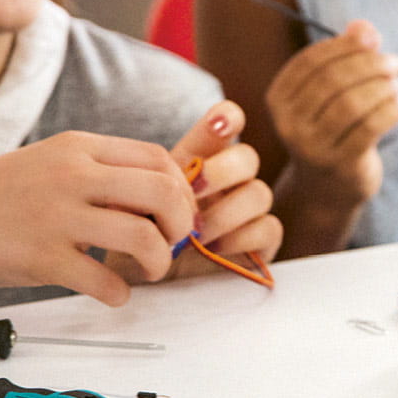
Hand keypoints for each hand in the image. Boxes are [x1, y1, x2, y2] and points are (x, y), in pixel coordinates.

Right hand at [0, 131, 195, 306]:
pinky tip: (111, 293)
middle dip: (181, 223)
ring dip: (159, 261)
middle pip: (162, 192)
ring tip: (148, 271)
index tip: (176, 212)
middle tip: (172, 243)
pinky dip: (119, 293)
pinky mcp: (41, 258)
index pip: (158, 158)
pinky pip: (104, 281)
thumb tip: (150, 196)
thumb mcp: (47, 162)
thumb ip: (95, 172)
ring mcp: (57, 217)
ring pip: (143, 237)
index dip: (180, 189)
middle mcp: (73, 175)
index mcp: (77, 147)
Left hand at [114, 101, 282, 280]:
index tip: (216, 125)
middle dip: (221, 172)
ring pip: (259, 193)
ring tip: (195, 234)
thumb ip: (141, 187)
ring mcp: (247, 211)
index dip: (228, 118)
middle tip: (192, 192)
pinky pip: (268, 228)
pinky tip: (214, 250)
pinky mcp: (259, 243)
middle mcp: (229, 181)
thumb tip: (149, 178)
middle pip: (247, 157)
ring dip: (225, 213)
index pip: (226, 124)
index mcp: (200, 159)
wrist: (143, 280)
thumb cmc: (134, 236)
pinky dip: (241, 237)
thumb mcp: (129, 205)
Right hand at [263, 20, 397, 198]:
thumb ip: (346, 54)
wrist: (327, 189)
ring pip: (351, 105)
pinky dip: (391, 110)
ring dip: (382, 87)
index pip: (310, 61)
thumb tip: (364, 26)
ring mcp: (311, 148)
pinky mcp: (339, 166)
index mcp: (279, 99)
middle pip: (332, 81)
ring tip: (397, 84)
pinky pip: (369, 129)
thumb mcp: (332, 91)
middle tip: (396, 62)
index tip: (373, 39)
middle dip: (369, 64)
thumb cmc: (332, 127)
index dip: (344, 44)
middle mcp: (289, 124)